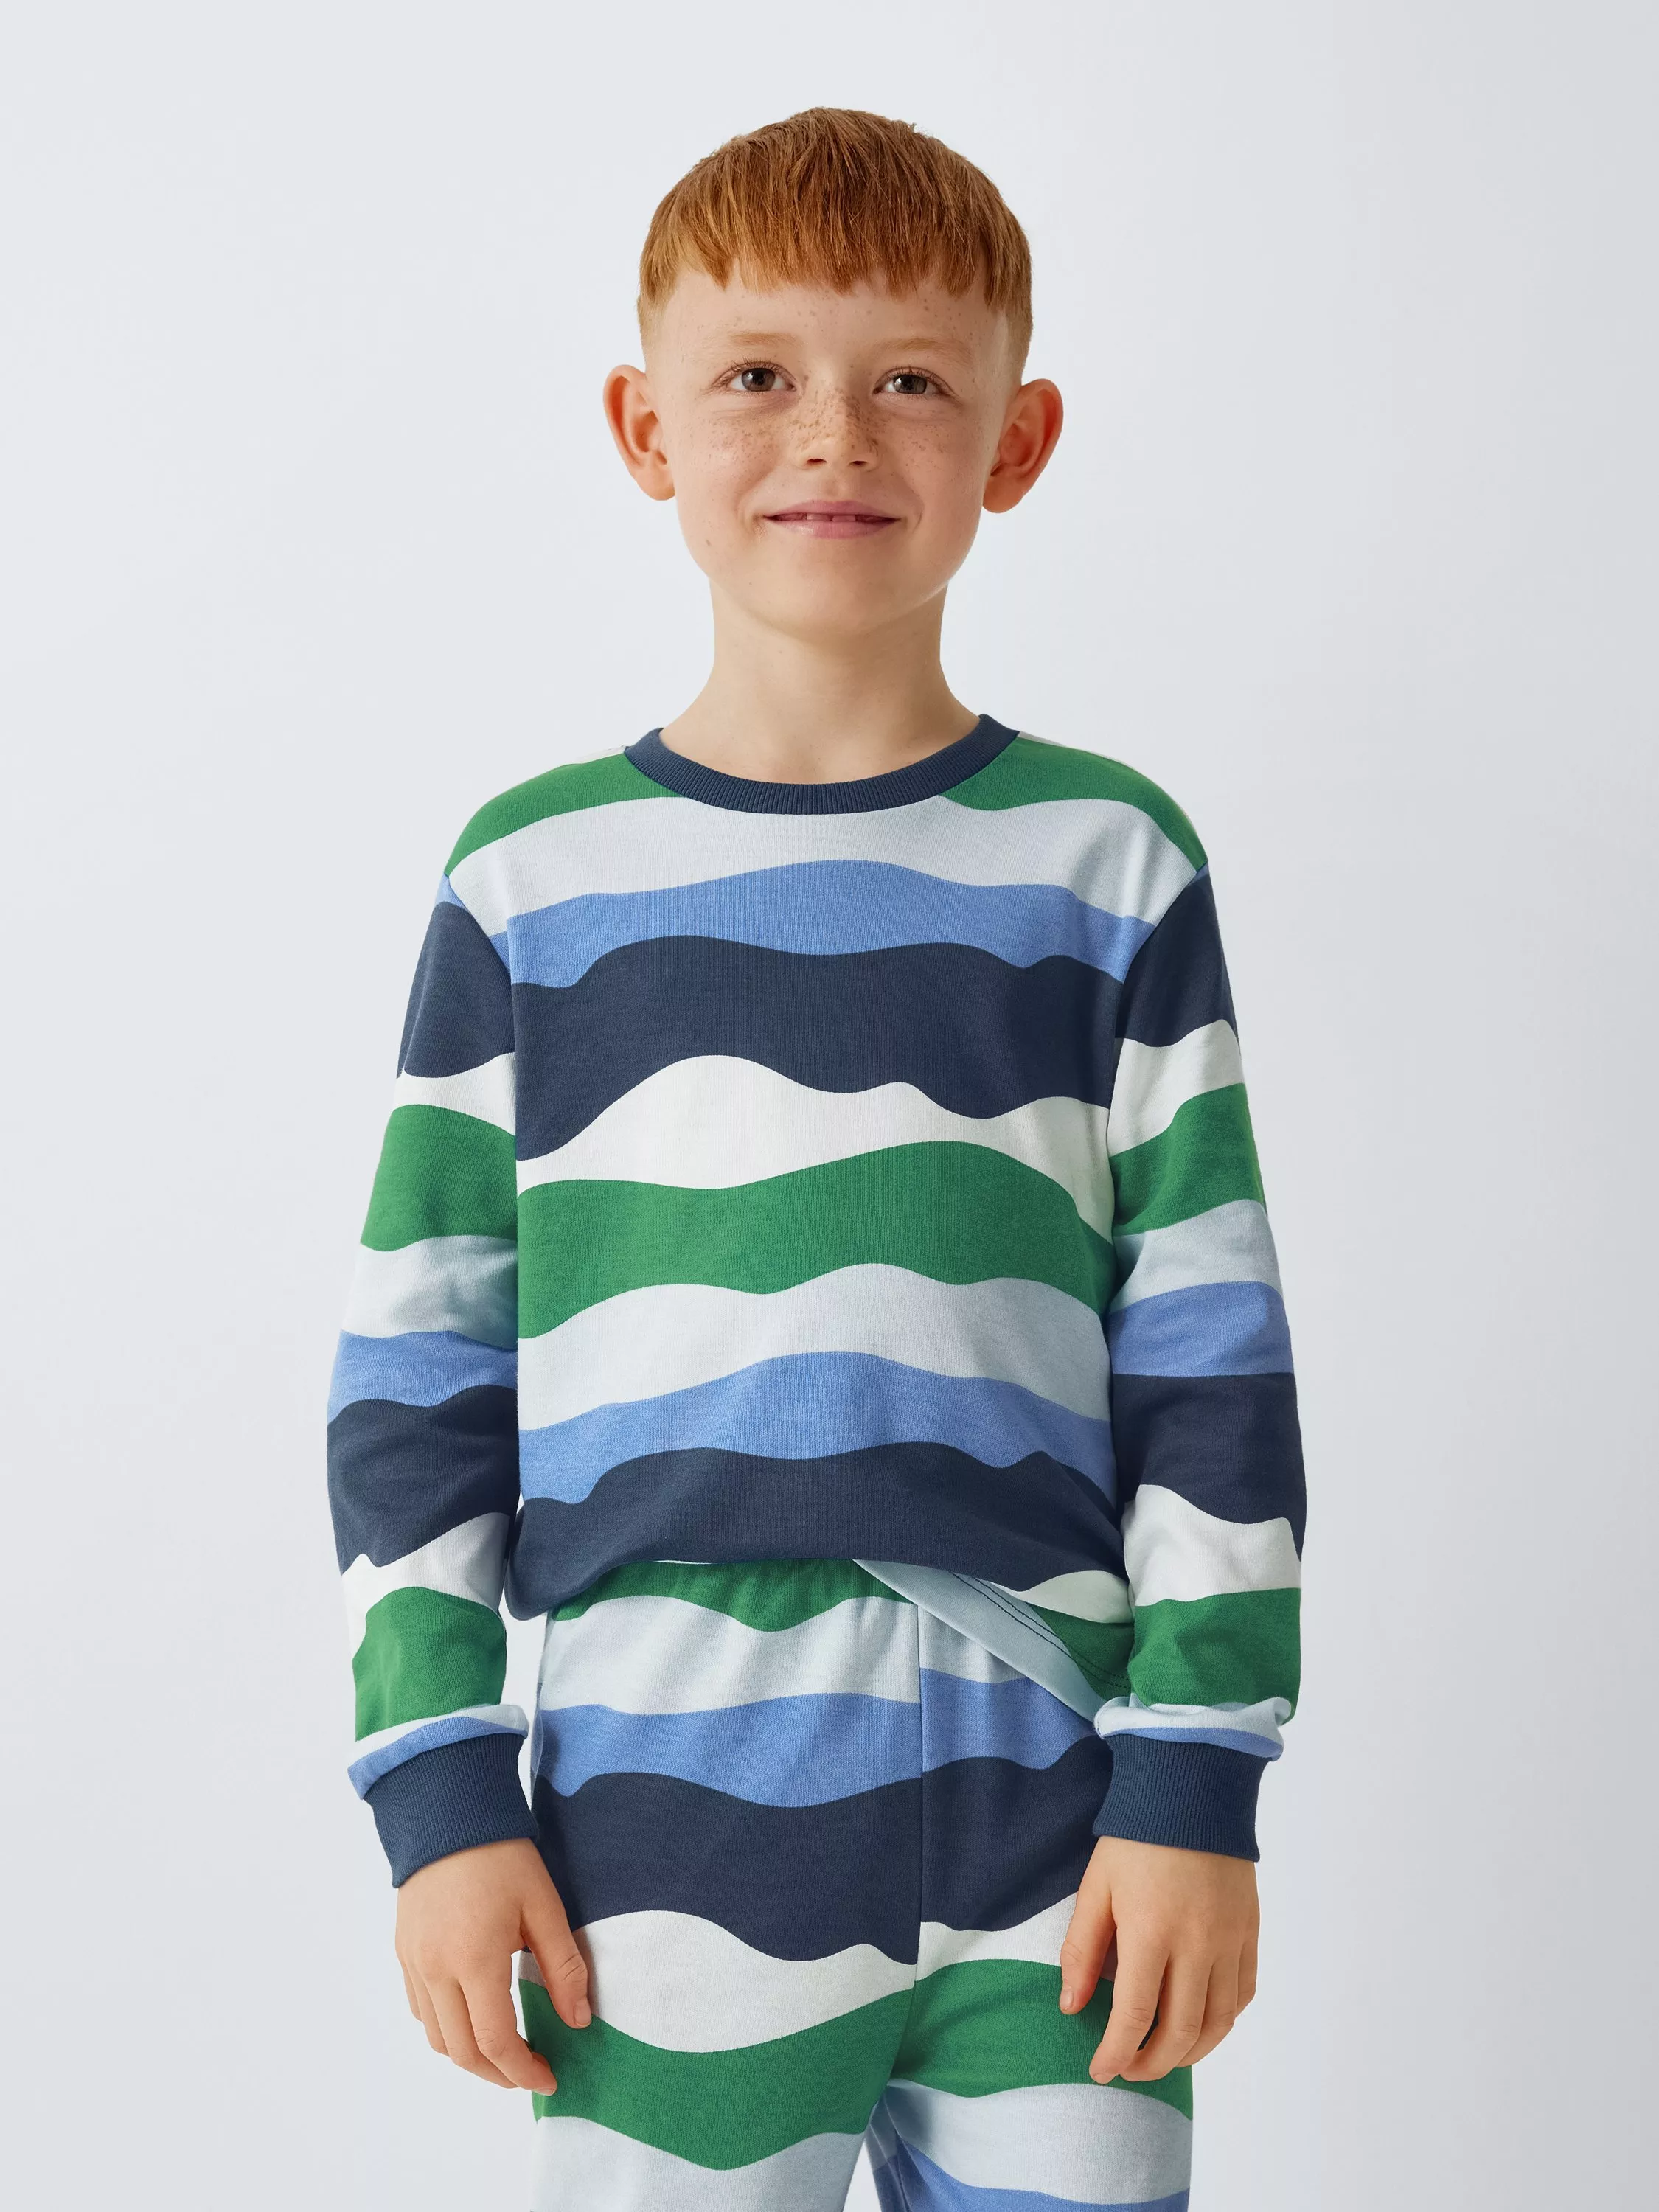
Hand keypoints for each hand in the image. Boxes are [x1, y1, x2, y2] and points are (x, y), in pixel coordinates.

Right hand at [394, 1838, 590, 2091]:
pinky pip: (420, 2009)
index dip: (523, 2070)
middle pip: (461, 2051)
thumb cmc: (502, 1854)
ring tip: (504, 2050)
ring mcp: (414, 1962)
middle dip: (498, 2073)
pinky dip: (446, 2028)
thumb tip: (579, 2020)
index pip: (494, 2041)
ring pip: (436, 2037)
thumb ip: (564, 1966)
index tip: (548, 2076)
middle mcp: (435, 1969)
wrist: (449, 1812)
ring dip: (469, 2055)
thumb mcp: (544, 1906)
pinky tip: (472, 2016)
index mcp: (473, 1959)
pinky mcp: (404, 1951)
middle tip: (530, 2071)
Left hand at [1058, 1834, 1257, 2081]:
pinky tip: (1200, 2024)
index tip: (1100, 2071)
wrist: (1191, 1790)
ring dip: (1190, 2052)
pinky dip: (1222, 2022)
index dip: (1116, 2053)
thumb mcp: (1096, 1887)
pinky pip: (1243, 1994)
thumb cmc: (1135, 1837)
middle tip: (1128, 2069)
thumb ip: (1081, 1950)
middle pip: (1181, 2031)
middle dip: (1152, 2064)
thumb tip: (1071, 2006)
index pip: (1136, 2016)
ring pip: (1218, 2023)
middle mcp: (1197, 1943)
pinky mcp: (1249, 1931)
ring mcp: (1229, 1939)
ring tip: (1162, 2056)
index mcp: (1152, 1931)